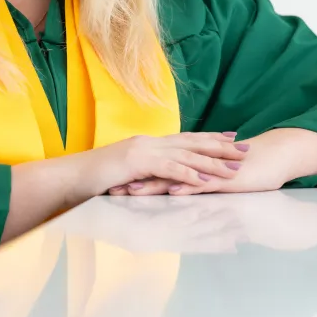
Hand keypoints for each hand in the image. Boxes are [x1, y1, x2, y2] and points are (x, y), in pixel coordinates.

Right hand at [77, 131, 250, 197]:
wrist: (70, 176)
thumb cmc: (95, 178)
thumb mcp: (126, 172)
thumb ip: (145, 171)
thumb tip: (161, 177)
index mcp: (149, 143)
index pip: (186, 138)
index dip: (210, 138)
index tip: (232, 138)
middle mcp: (150, 142)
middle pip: (192, 142)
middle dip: (221, 146)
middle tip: (245, 148)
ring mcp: (143, 150)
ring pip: (186, 153)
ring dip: (212, 161)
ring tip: (234, 167)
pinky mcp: (137, 162)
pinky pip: (168, 167)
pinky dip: (188, 172)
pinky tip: (205, 178)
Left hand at [109, 128, 316, 195]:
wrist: (277, 155)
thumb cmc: (250, 168)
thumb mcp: (217, 177)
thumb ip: (198, 181)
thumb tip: (180, 189)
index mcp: (193, 162)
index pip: (159, 168)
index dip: (136, 175)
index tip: (114, 182)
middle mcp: (197, 164)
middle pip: (160, 171)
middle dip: (135, 180)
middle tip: (110, 188)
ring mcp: (210, 170)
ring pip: (176, 177)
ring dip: (152, 185)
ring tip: (129, 193)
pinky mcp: (225, 179)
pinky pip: (203, 184)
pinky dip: (185, 188)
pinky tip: (170, 193)